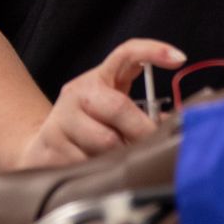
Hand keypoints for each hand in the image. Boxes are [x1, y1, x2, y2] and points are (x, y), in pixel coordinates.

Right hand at [14, 38, 184, 169]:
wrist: (43, 145)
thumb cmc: (89, 126)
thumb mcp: (112, 110)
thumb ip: (141, 111)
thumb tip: (175, 124)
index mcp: (97, 79)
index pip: (126, 54)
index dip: (153, 51)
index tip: (179, 58)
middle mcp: (76, 93)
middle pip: (119, 107)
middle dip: (142, 131)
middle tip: (152, 145)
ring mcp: (60, 120)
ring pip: (104, 143)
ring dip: (120, 155)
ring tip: (120, 159)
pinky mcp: (48, 148)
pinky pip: (86, 165)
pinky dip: (99, 171)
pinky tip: (97, 170)